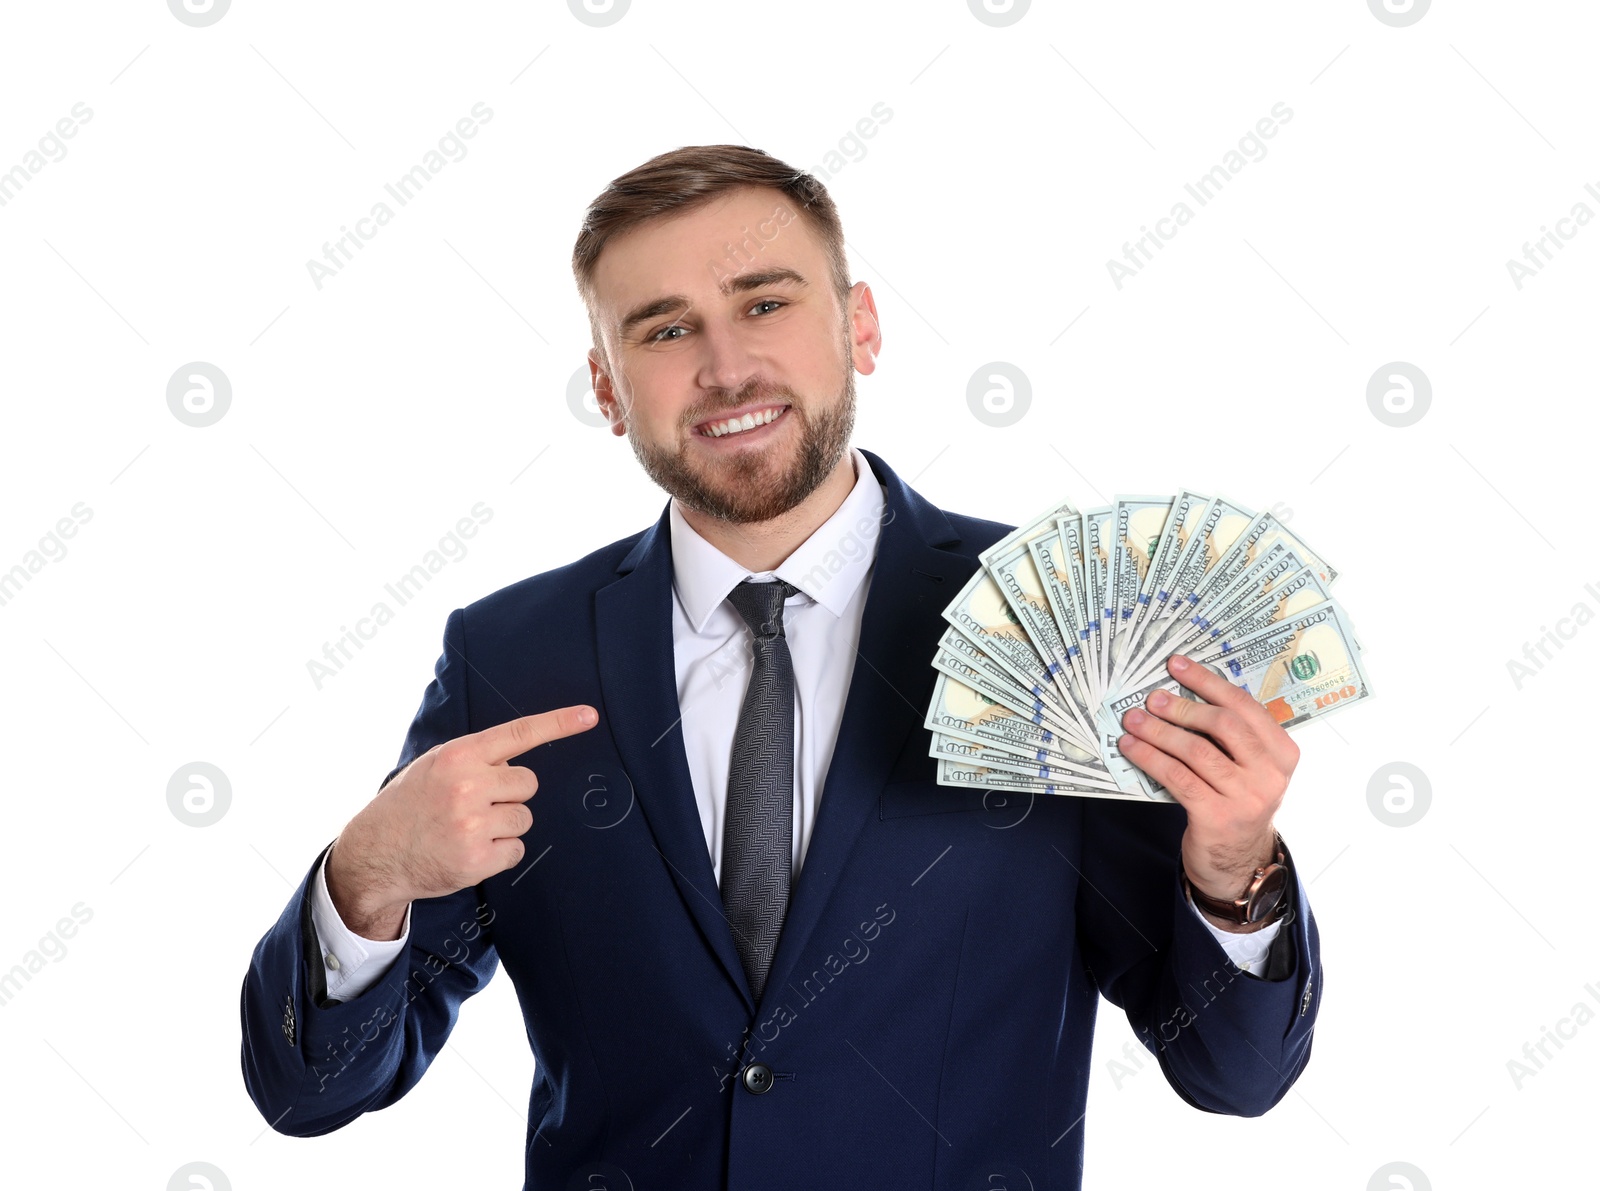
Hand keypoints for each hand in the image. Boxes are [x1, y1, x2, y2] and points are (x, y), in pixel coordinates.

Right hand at [327, 705, 599, 938]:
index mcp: (458, 756)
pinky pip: (516, 849)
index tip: (590, 716)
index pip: (518, 733)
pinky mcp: (478, 860)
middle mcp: (468, 786)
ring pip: (524, 817)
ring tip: (466, 830)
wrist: (373, 854)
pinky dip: (500, 853)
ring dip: (504, 825)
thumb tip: (517, 762)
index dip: (558, 724)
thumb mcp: (434, 766)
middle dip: (509, 795)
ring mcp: (473, 824)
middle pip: (528, 783)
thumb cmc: (409, 806)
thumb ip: (475, 759)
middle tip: (473, 806)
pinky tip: (469, 851)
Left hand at [1116, 655, 1297, 925]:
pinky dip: (1151, 758)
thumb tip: (1180, 692)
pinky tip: (1131, 748)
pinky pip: (1178, 778)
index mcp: (1283, 753)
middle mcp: (1271, 774)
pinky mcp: (1218, 817)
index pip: (1245, 706)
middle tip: (1151, 699)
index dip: (1208, 682)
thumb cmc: (1235, 800)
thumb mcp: (1247, 766)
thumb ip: (1230, 736)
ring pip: (1196, 752)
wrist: (1238, 859)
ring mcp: (1247, 798)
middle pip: (1223, 725)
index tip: (1176, 666)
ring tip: (1133, 721)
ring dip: (1159, 732)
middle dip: (1182, 707)